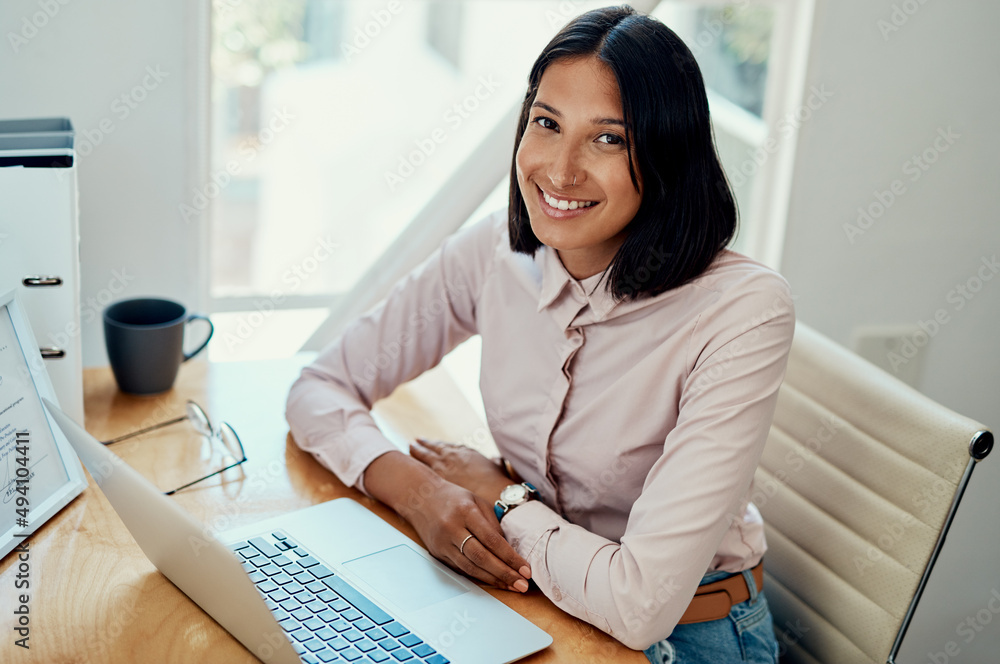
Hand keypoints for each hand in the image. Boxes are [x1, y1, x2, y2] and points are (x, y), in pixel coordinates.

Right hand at [363, 452, 531, 592]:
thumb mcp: (478, 502)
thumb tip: (510, 552)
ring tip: (512, 586)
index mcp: (466, 512)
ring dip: (493, 580)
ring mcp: (443, 543)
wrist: (420, 497)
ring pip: (470, 567)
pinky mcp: (437, 553)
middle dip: (504, 573)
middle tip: (523, 585)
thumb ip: (494, 525)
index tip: (526, 569)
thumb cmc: (455, 498)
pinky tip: (494, 581)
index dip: (510, 557)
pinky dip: (479, 577)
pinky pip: (461, 569)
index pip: (492, 540)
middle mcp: (452, 528)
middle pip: (481, 557)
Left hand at [409, 438, 511, 505]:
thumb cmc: (498, 484)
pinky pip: (422, 468)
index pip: (450, 446)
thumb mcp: (498, 468)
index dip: (441, 444)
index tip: (434, 443)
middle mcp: (454, 456)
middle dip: (425, 444)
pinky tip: (408, 464)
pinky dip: (415, 463)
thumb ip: (495, 462)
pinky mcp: (437, 479)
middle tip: (415, 441)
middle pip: (435, 447)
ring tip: (410, 446)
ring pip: (426, 455)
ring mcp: (444, 466)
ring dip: (417, 450)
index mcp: (467, 452)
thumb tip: (496, 459)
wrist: (495, 494)